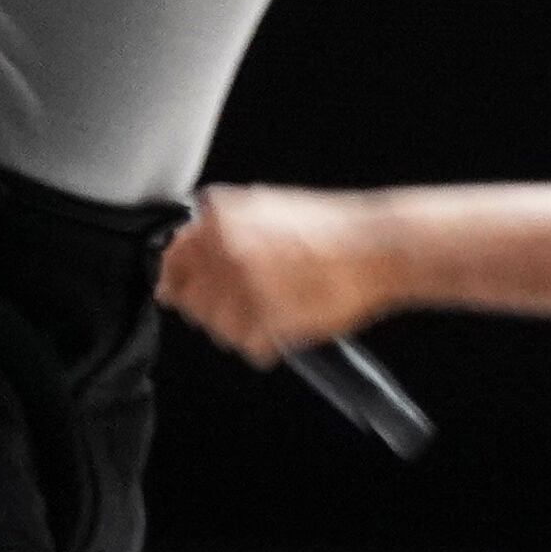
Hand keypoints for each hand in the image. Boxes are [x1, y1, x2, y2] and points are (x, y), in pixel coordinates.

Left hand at [160, 186, 397, 363]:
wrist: (379, 248)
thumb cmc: (334, 229)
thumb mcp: (266, 205)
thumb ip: (221, 225)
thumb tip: (189, 245)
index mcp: (220, 222)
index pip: (171, 261)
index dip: (180, 280)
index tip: (188, 290)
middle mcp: (226, 253)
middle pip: (190, 301)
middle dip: (213, 308)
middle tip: (244, 303)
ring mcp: (246, 287)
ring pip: (218, 328)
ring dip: (240, 328)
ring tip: (271, 314)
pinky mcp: (269, 319)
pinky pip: (249, 347)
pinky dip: (264, 345)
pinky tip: (283, 327)